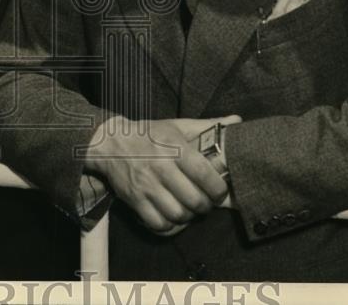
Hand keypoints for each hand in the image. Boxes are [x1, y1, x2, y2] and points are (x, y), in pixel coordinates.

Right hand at [84, 114, 240, 235]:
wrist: (110, 142)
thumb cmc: (149, 134)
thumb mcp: (177, 126)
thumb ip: (207, 126)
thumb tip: (237, 121)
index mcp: (175, 148)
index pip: (204, 175)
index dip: (218, 189)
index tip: (220, 192)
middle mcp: (161, 167)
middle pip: (194, 200)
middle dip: (206, 206)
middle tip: (206, 202)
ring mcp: (146, 185)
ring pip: (178, 214)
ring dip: (189, 216)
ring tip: (190, 209)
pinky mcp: (135, 199)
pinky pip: (158, 223)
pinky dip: (170, 225)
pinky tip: (172, 216)